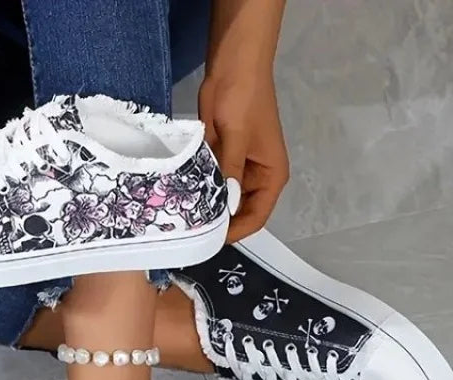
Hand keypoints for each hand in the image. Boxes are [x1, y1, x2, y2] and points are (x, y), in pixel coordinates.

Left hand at [199, 71, 288, 243]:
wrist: (232, 65)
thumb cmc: (243, 97)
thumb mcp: (237, 136)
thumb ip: (230, 172)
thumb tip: (224, 208)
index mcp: (272, 176)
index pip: (256, 217)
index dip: (235, 232)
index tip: (209, 241)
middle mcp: (256, 179)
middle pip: (239, 215)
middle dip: (218, 225)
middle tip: (190, 236)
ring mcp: (237, 171)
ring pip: (222, 202)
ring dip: (206, 211)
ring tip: (183, 223)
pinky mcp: (220, 161)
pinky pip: (210, 186)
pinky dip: (198, 193)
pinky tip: (181, 201)